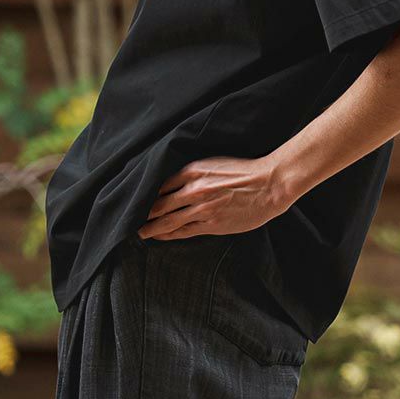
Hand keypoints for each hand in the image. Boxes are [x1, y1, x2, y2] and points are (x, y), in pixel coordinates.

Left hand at [137, 154, 294, 239]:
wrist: (270, 184)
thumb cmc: (245, 171)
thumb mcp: (214, 162)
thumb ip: (194, 172)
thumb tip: (175, 183)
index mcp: (192, 170)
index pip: (159, 184)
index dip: (145, 194)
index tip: (136, 200)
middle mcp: (193, 189)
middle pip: (158, 203)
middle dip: (143, 213)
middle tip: (129, 219)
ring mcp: (201, 208)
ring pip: (167, 220)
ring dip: (150, 228)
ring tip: (140, 232)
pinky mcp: (211, 224)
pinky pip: (183, 231)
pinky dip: (168, 234)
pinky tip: (159, 236)